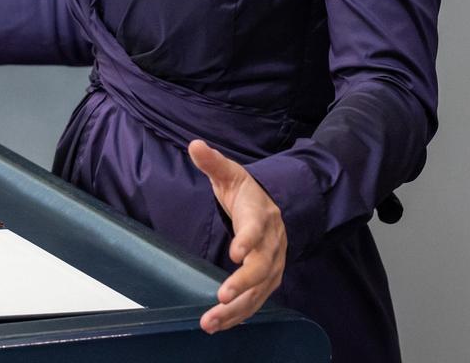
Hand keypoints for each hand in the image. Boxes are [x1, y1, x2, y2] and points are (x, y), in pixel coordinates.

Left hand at [188, 139, 286, 334]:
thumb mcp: (230, 173)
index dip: (248, 240)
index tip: (235, 252)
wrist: (275, 205)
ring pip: (259, 291)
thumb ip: (212, 162)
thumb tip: (194, 145)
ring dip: (237, 308)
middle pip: (262, 267)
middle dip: (242, 284)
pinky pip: (257, 301)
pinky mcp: (269, 280)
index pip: (257, 229)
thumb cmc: (247, 191)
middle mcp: (272, 244)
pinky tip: (221, 324)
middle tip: (221, 297)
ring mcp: (273, 264)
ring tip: (211, 321)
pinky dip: (240, 314)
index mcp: (261, 216)